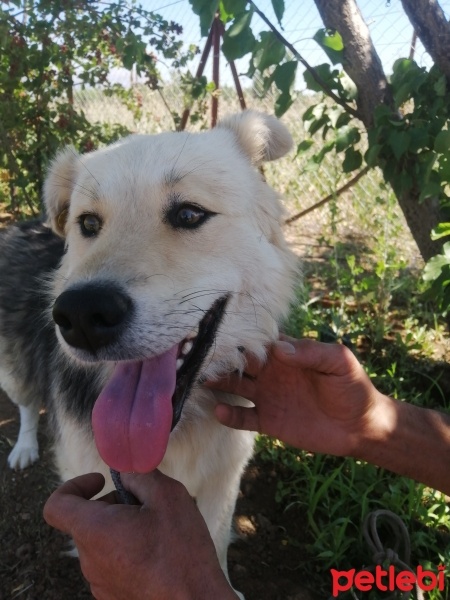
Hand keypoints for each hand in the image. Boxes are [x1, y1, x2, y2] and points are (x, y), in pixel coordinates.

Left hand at [43, 471, 237, 599]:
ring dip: (122, 527)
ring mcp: (100, 583)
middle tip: (147, 503)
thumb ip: (139, 475)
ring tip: (157, 528)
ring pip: (101, 542)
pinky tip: (158, 551)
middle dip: (113, 504)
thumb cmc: (181, 549)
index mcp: (94, 531)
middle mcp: (89, 560)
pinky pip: (111, 563)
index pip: (56, 506)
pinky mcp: (113, 596)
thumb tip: (125, 471)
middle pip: (87, 521)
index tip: (102, 481)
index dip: (74, 485)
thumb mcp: (167, 496)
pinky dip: (127, 549)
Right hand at [208, 337, 387, 456]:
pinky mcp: (269, 421)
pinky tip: (219, 412)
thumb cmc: (353, 387)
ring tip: (201, 380)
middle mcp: (272, 373)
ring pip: (235, 387)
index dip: (241, 337)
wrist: (361, 426)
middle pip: (240, 363)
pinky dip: (230, 416)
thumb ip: (311, 352)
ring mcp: (268, 397)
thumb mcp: (339, 362)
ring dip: (218, 383)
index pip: (259, 341)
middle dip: (222, 359)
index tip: (221, 331)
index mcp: (287, 355)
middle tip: (199, 355)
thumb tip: (278, 348)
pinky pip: (244, 417)